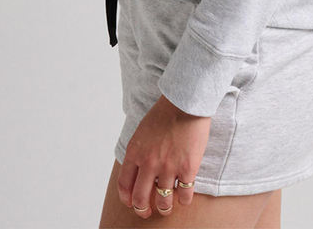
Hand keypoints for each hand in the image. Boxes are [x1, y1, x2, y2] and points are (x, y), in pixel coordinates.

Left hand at [118, 94, 212, 217]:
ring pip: (163, 201)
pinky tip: (185, 198)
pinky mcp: (188, 167)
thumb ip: (138, 151)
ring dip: (164, 208)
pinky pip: (185, 193)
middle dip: (142, 210)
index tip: (132, 202)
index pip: (124, 185)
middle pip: (140, 198)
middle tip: (147, 212)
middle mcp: (149, 163)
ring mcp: (168, 167)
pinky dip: (184, 200)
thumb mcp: (142, 131)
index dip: (127, 199)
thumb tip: (138, 168)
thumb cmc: (165, 112)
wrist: (186, 101)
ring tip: (167, 208)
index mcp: (135, 152)